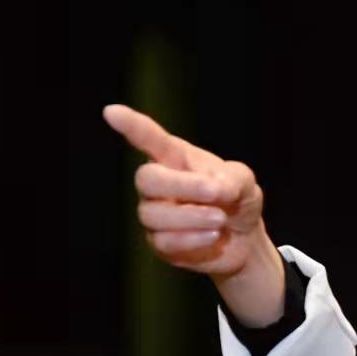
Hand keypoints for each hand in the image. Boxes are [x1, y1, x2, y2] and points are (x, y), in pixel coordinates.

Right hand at [104, 104, 266, 278]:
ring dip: (192, 216)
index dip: (131, 126)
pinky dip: (192, 238)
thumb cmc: (237, 200)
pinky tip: (214, 236)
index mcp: (175, 158)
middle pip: (146, 179)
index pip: (149, 139)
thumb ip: (233, 179)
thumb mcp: (244, 182)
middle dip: (182, 185)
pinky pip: (164, 241)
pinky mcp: (159, 243)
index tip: (112, 112)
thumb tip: (216, 189)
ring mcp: (155, 213)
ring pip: (154, 214)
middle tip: (216, 192)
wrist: (243, 239)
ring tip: (220, 218)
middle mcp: (158, 184)